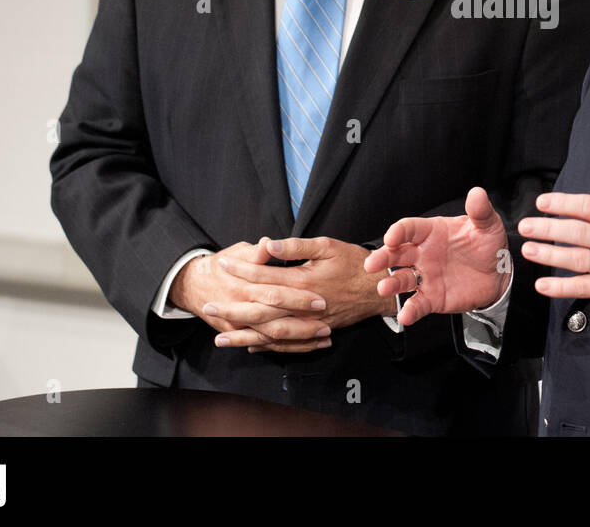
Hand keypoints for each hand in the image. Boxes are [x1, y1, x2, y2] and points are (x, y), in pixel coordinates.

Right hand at [169, 238, 330, 351]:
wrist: (194, 284)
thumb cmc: (223, 265)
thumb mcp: (238, 253)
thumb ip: (256, 252)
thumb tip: (269, 244)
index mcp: (244, 288)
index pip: (275, 295)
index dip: (298, 298)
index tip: (321, 299)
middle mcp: (241, 309)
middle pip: (276, 322)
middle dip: (303, 326)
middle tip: (327, 324)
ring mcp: (239, 326)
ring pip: (273, 339)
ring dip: (300, 341)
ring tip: (326, 339)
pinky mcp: (240, 334)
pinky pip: (267, 345)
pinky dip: (288, 347)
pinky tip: (309, 346)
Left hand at [213, 237, 394, 352]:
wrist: (381, 288)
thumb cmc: (356, 263)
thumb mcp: (328, 246)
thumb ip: (296, 246)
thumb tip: (268, 244)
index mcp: (303, 281)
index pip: (264, 276)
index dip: (242, 270)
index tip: (222, 265)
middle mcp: (302, 305)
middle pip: (261, 309)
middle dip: (232, 308)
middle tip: (208, 305)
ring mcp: (309, 322)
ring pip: (271, 332)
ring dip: (244, 335)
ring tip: (220, 336)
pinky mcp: (316, 331)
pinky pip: (287, 344)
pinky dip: (267, 346)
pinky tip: (250, 345)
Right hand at [364, 187, 510, 326]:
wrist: (499, 274)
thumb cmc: (487, 244)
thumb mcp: (487, 225)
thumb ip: (480, 211)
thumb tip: (477, 193)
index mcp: (430, 232)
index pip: (409, 228)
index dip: (398, 232)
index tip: (391, 237)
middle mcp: (422, 253)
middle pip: (396, 254)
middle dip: (382, 257)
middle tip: (371, 264)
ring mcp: (425, 276)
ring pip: (401, 279)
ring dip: (391, 284)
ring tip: (383, 289)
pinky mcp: (432, 298)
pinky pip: (417, 304)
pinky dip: (409, 311)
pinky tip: (405, 316)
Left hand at [519, 167, 589, 308]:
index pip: (589, 206)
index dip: (563, 203)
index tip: (543, 203)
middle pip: (578, 232)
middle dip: (548, 228)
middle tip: (526, 226)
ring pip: (578, 259)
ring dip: (550, 255)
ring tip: (528, 250)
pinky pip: (586, 287)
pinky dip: (563, 287)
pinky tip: (544, 285)